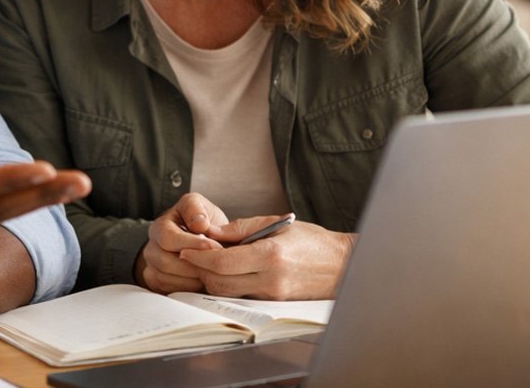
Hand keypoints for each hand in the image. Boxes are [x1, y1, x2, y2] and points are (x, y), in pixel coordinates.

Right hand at [134, 193, 226, 293]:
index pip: (168, 237)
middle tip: (217, 265)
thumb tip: (199, 223)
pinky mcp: (155, 280)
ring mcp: (151, 263)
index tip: (215, 246)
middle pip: (165, 261)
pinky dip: (187, 288)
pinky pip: (167, 289)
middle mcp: (152, 244)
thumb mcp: (202, 208)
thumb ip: (197, 210)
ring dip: (192, 277)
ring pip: (166, 277)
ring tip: (211, 272)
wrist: (198, 244)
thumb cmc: (202, 226)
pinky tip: (201, 280)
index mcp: (161, 225)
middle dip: (194, 265)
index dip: (192, 244)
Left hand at [178, 216, 353, 298]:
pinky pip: (243, 298)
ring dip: (213, 281)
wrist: (343, 266)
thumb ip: (241, 228)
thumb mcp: (278, 224)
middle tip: (191, 257)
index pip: (222, 262)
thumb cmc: (313, 242)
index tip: (186, 250)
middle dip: (201, 271)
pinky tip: (227, 274)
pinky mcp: (275, 304)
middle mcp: (270, 280)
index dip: (199, 257)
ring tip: (208, 264)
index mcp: (270, 256)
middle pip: (219, 283)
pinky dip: (230, 287)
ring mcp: (273, 296)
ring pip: (228, 294)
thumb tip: (211, 231)